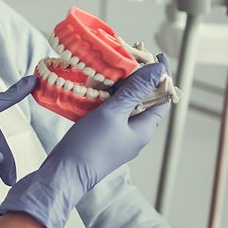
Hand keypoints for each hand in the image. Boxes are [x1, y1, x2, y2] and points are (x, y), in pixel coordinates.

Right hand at [0, 56, 169, 227]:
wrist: (65, 172)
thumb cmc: (91, 145)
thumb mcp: (113, 113)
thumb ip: (134, 90)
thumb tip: (157, 70)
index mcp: (144, 129)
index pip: (162, 97)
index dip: (161, 76)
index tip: (157, 55)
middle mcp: (135, 133)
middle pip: (144, 99)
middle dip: (139, 78)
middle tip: (129, 56)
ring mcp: (119, 135)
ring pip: (126, 105)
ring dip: (121, 86)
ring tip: (112, 67)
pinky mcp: (104, 136)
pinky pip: (111, 112)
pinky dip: (107, 97)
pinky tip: (96, 86)